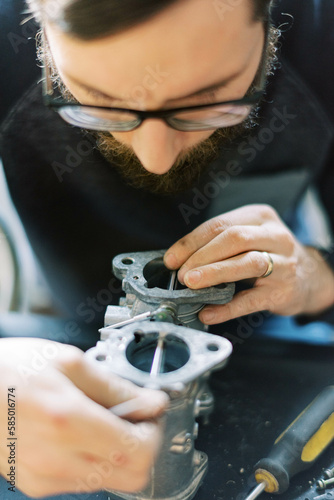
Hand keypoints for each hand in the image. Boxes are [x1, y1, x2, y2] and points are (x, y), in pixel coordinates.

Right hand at [0, 337, 167, 497]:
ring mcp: (45, 477)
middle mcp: (57, 458)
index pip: (139, 449)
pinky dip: (95, 459)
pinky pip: (83, 482)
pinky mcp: (36, 484)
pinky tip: (82, 433)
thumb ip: (116, 386)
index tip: (153, 409)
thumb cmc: (11, 369)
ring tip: (105, 419)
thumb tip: (151, 401)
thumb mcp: (69, 363)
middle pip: (132, 475)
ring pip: (110, 480)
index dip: (156, 430)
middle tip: (137, 416)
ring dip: (120, 452)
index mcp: (68, 420)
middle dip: (145, 445)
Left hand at [164, 204, 333, 323]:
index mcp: (259, 217)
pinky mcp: (283, 291)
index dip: (191, 242)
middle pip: (233, 239)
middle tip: (180, 273)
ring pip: (246, 263)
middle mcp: (274, 236)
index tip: (171, 259)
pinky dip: (228, 307)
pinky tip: (209, 312)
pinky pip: (252, 300)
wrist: (309, 277)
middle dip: (201, 256)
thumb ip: (218, 244)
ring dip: (214, 273)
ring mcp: (283, 263)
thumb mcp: (248, 238)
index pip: (219, 225)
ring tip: (190, 284)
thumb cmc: (268, 255)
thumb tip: (177, 261)